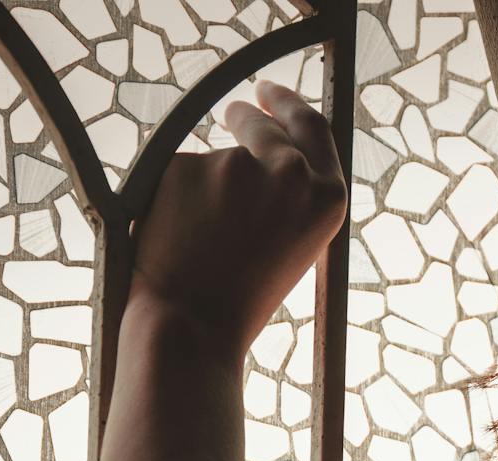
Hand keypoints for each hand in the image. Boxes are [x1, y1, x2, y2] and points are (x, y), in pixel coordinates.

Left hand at [127, 79, 347, 355]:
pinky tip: (171, 239)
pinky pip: (175, 172)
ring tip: (196, 244)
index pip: (312, 128)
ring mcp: (236, 165)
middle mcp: (291, 174)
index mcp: (327, 199)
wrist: (191, 329)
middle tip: (233, 114)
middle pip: (263, 126)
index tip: (270, 94)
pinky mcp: (187, 166)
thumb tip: (263, 153)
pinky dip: (170, 198)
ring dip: (202, 186)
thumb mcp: (291, 245)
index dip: (290, 106)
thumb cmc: (240, 302)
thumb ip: (288, 197)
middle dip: (246, 116)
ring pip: (214, 161)